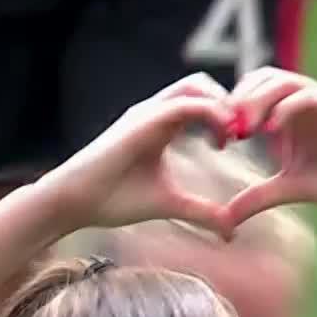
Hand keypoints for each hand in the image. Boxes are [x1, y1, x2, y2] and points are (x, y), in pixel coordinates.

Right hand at [38, 74, 240, 238]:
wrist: (74, 201)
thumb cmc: (112, 199)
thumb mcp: (169, 205)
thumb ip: (201, 212)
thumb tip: (231, 231)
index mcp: (160, 125)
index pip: (202, 101)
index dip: (226, 114)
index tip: (237, 141)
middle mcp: (154, 111)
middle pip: (201, 84)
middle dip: (229, 103)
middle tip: (242, 134)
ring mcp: (147, 112)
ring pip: (196, 86)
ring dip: (223, 105)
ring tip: (233, 136)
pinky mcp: (142, 121)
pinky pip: (185, 105)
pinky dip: (211, 114)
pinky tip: (222, 141)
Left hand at [221, 68, 316, 225]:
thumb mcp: (292, 189)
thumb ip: (259, 197)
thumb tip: (225, 219)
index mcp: (289, 114)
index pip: (252, 91)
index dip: (231, 109)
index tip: (219, 139)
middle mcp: (305, 102)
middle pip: (262, 78)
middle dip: (239, 99)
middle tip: (227, 130)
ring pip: (283, 81)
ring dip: (259, 99)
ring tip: (245, 128)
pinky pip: (310, 97)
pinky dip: (287, 108)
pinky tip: (272, 130)